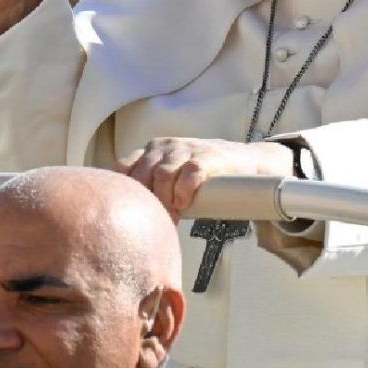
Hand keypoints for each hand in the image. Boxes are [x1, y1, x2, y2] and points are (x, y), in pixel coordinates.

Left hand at [117, 138, 294, 217]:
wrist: (243, 161)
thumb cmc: (202, 174)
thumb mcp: (171, 174)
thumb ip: (152, 187)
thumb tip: (132, 218)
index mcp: (150, 150)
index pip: (123, 167)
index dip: (127, 192)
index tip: (135, 212)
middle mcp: (163, 146)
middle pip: (142, 174)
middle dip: (147, 201)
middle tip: (157, 221)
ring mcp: (185, 148)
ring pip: (163, 174)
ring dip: (165, 200)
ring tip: (173, 216)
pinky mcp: (206, 155)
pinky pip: (189, 172)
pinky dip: (183, 191)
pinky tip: (184, 204)